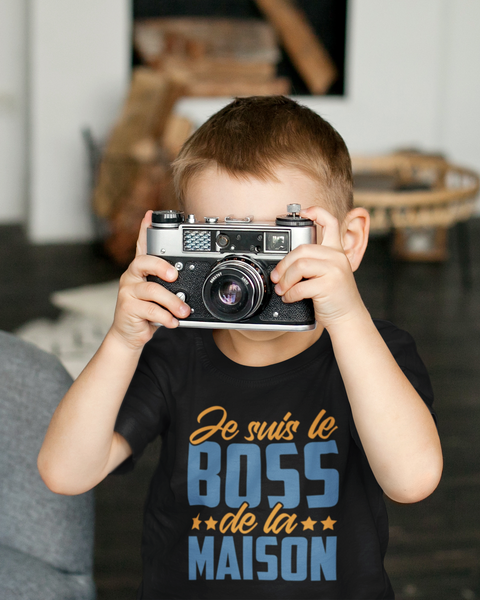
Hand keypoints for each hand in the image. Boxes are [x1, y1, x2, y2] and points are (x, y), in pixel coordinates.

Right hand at [110, 211, 190, 348]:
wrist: (130, 334)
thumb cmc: (148, 311)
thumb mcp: (160, 294)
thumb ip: (171, 284)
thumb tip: (191, 277)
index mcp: (141, 270)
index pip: (142, 245)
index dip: (144, 230)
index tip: (150, 215)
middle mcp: (132, 276)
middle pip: (143, 262)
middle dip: (161, 266)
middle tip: (175, 275)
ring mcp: (127, 291)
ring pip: (151, 290)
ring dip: (171, 301)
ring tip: (183, 311)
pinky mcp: (127, 308)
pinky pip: (150, 310)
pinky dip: (165, 317)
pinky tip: (173, 321)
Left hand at [270, 206, 367, 329]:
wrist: (349, 317)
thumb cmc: (335, 297)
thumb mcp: (329, 273)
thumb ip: (315, 262)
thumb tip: (286, 263)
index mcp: (336, 251)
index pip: (330, 222)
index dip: (316, 212)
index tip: (304, 212)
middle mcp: (337, 257)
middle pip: (302, 249)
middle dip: (284, 264)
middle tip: (277, 277)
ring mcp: (335, 270)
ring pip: (299, 266)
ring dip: (285, 280)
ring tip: (282, 289)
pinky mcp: (329, 285)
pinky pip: (301, 286)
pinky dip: (290, 294)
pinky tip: (290, 298)